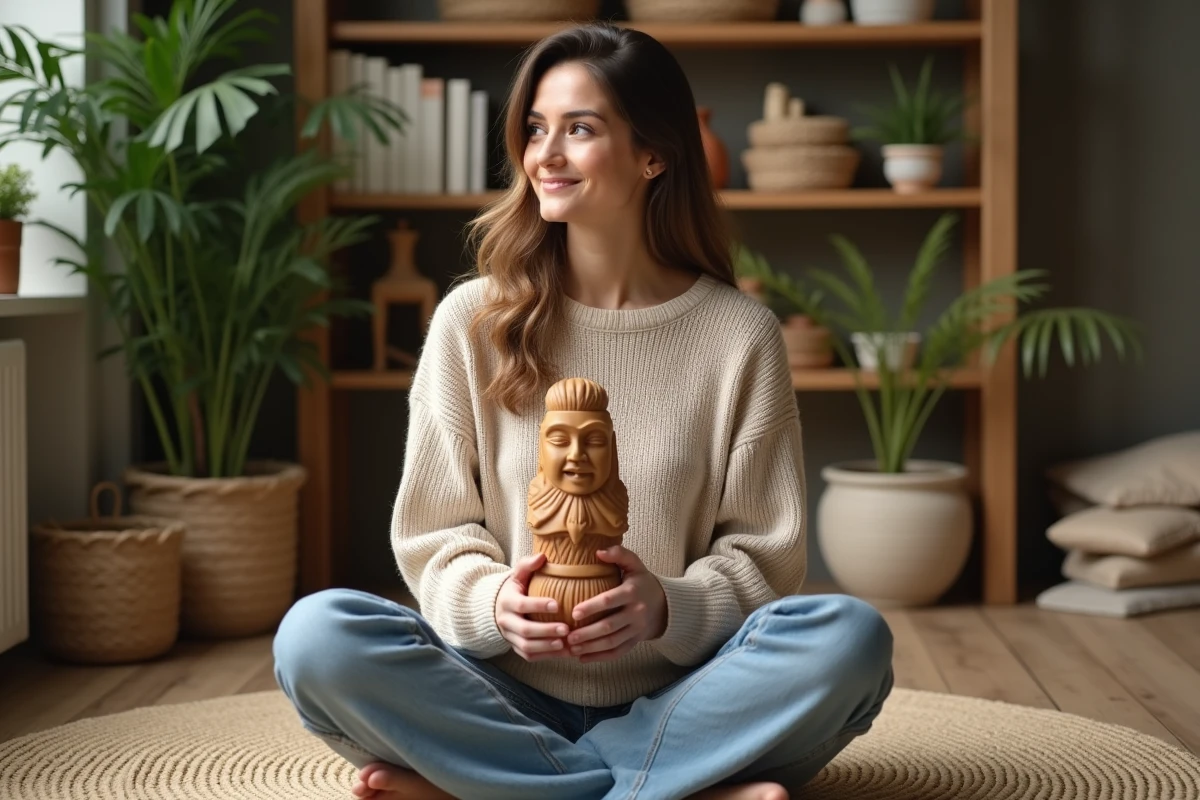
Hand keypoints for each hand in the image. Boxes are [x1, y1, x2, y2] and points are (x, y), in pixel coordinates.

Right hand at [495, 553, 570, 661]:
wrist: (498, 608)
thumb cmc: (516, 588)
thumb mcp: (518, 574)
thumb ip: (528, 564)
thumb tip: (543, 556)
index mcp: (507, 601)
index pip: (521, 604)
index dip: (538, 605)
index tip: (557, 605)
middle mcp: (506, 621)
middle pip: (525, 630)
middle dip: (546, 631)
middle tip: (566, 629)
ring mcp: (510, 637)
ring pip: (527, 647)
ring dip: (547, 647)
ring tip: (566, 644)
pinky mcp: (515, 648)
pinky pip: (530, 656)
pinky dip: (547, 656)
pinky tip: (565, 652)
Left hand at [566, 546, 666, 663]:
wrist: (664, 605)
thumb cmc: (641, 582)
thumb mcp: (635, 564)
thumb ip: (619, 554)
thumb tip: (598, 552)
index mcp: (632, 592)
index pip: (609, 600)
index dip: (591, 607)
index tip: (574, 612)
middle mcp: (636, 613)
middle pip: (609, 626)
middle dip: (587, 633)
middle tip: (568, 636)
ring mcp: (636, 630)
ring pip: (612, 642)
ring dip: (591, 647)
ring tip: (572, 648)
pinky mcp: (635, 642)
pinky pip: (617, 653)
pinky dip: (599, 657)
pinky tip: (582, 658)